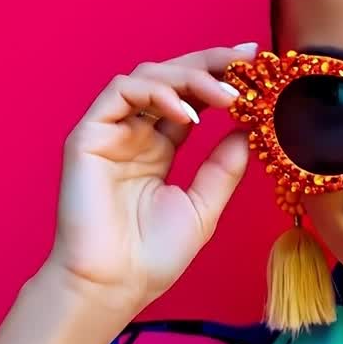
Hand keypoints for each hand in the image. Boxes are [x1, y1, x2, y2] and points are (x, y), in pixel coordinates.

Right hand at [45, 43, 257, 311]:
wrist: (114, 285)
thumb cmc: (153, 256)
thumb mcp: (204, 206)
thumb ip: (223, 166)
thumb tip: (247, 129)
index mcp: (158, 148)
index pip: (188, 98)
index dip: (218, 76)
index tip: (254, 63)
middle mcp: (133, 134)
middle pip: (170, 77)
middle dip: (209, 62)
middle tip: (245, 58)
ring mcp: (110, 132)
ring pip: (147, 76)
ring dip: (189, 76)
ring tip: (225, 95)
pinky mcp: (88, 136)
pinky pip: (120, 92)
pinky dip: (157, 93)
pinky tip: (188, 113)